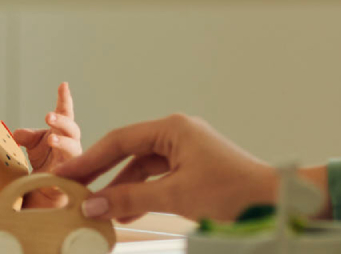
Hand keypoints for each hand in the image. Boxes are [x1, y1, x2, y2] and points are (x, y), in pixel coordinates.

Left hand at [12, 83, 83, 208]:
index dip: (65, 99)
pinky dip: (63, 168)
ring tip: (51, 140)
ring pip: (74, 148)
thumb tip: (15, 133)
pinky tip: (54, 169)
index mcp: (61, 132)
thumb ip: (25, 136)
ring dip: (63, 142)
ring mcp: (72, 161)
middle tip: (48, 116)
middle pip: (72, 129)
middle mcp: (70, 144)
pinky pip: (70, 172)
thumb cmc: (43, 162)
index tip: (63, 85)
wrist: (45, 190)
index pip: (64, 113)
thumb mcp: (31, 146)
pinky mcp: (71, 178)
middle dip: (62, 122)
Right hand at [52, 113, 280, 222]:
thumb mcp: (176, 196)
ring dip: (121, 189)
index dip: (91, 159)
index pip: (120, 140)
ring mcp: (186, 150)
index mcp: (173, 129)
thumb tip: (97, 203)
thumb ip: (132, 199)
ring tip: (99, 208)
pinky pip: (157, 178)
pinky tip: (125, 212)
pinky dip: (141, 194)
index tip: (68, 174)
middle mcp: (178, 134)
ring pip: (142, 168)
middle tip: (76, 191)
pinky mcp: (192, 168)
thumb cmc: (235, 190)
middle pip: (128, 152)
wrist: (272, 200)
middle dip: (102, 174)